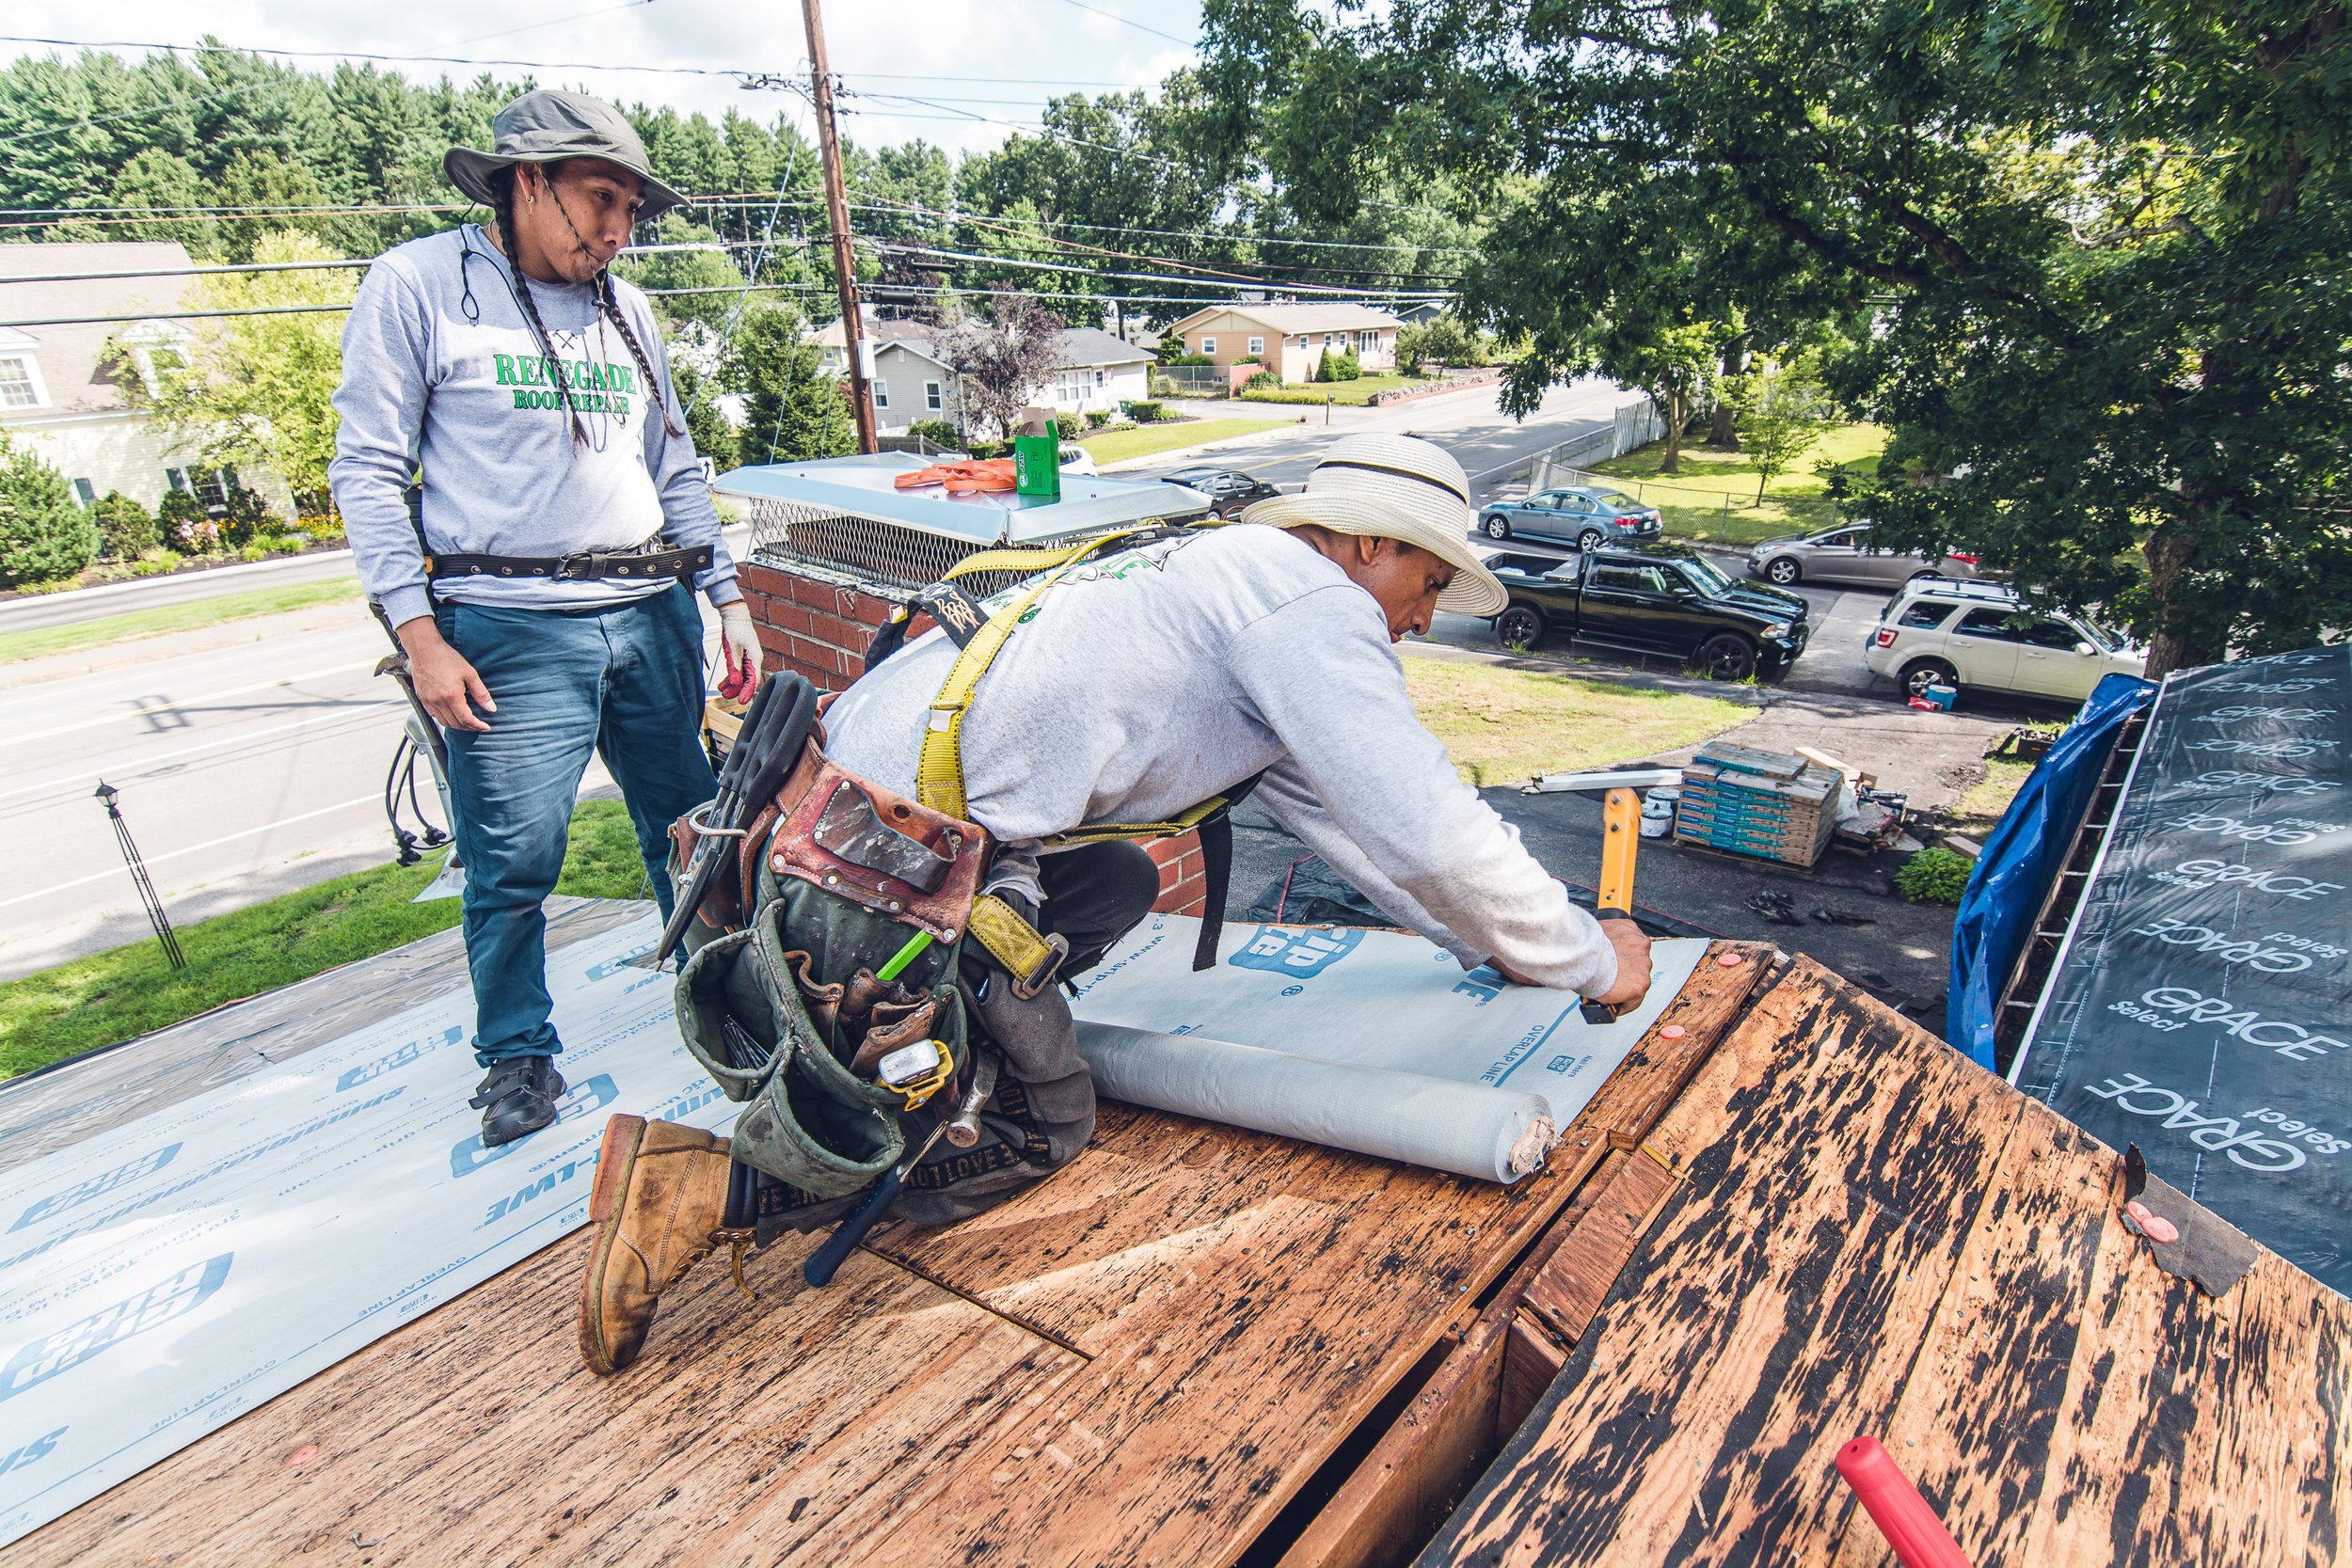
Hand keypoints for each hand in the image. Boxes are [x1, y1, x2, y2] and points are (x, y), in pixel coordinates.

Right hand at [395, 618, 493, 732]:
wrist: (424, 649)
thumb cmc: (446, 658)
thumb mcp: (469, 674)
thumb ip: (481, 693)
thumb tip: (491, 708)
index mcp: (451, 696)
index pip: (466, 720)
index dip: (478, 726)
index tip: (486, 727)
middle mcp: (438, 702)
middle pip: (455, 724)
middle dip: (469, 727)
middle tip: (478, 725)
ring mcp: (428, 701)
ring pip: (444, 722)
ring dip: (456, 725)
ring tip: (467, 721)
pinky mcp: (422, 699)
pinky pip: (434, 715)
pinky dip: (445, 718)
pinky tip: (452, 713)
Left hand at [716, 598, 761, 701]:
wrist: (735, 615)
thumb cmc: (735, 628)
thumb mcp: (732, 648)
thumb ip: (734, 666)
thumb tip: (736, 682)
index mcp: (755, 658)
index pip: (753, 680)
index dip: (747, 692)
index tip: (741, 701)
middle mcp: (754, 660)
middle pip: (748, 681)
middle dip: (738, 690)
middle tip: (725, 696)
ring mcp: (749, 659)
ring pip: (743, 677)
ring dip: (733, 685)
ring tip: (722, 691)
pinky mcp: (742, 657)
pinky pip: (738, 671)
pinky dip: (731, 678)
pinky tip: (723, 683)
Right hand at [1590, 919, 1653, 1009]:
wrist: (1585, 955)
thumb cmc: (1584, 945)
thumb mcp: (1595, 933)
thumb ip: (1602, 939)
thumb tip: (1596, 948)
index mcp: (1629, 929)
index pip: (1631, 946)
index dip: (1621, 958)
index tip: (1615, 965)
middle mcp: (1640, 945)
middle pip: (1636, 963)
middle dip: (1624, 972)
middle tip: (1609, 978)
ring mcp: (1643, 964)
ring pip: (1637, 980)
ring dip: (1625, 987)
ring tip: (1609, 992)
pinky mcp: (1641, 983)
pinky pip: (1635, 999)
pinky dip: (1625, 1004)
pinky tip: (1614, 1005)